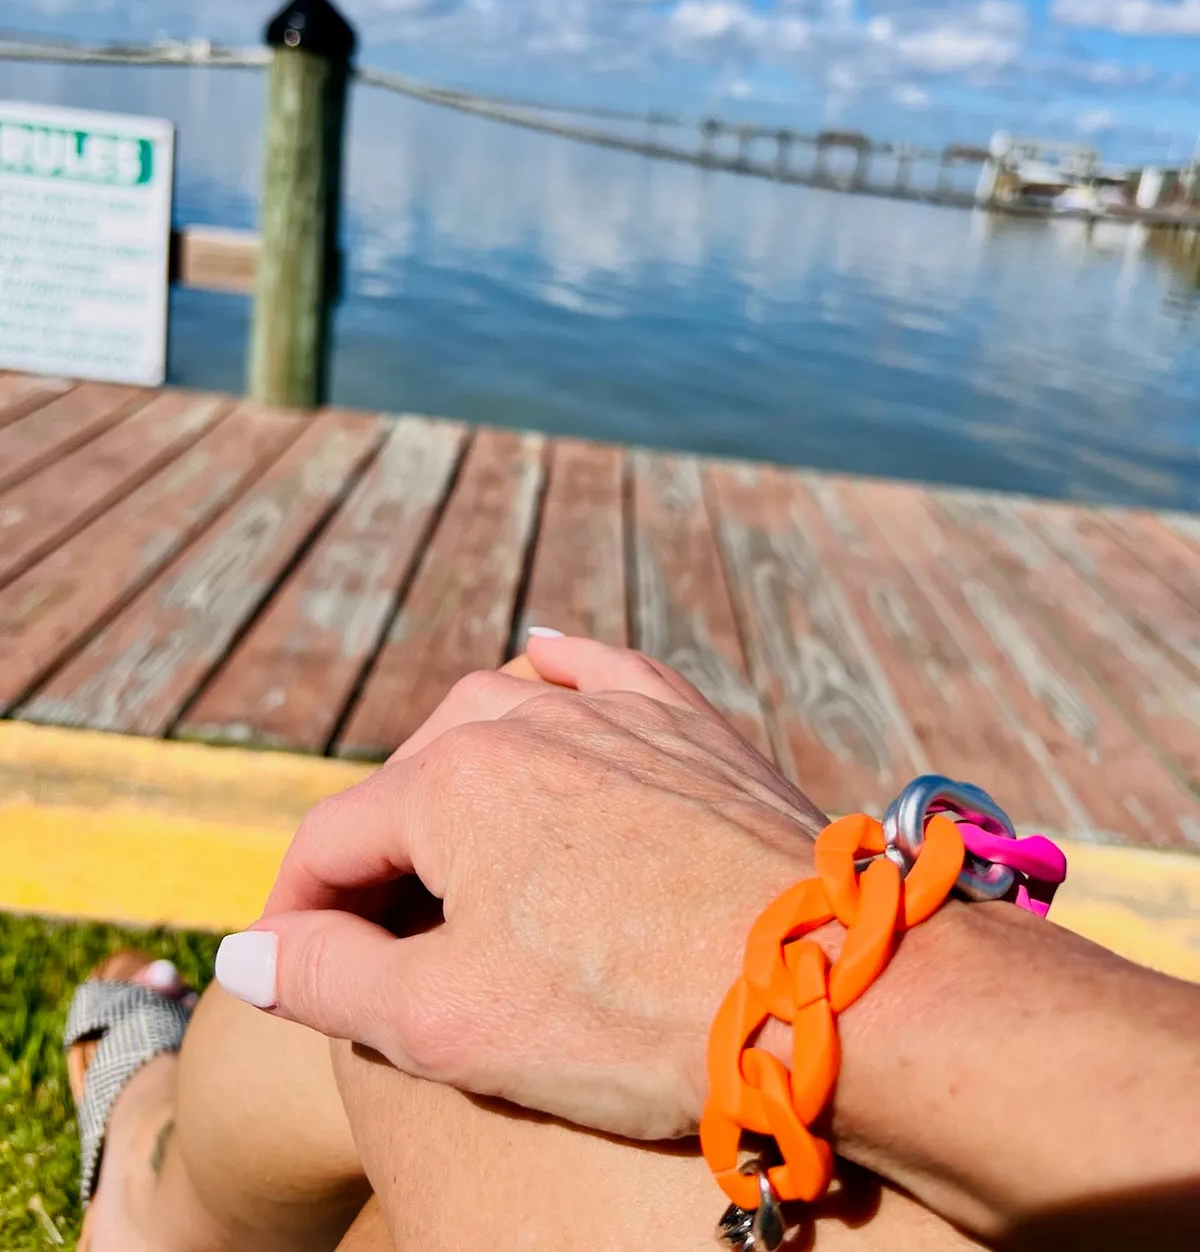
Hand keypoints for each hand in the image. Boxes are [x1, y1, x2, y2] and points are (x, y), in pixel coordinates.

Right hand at [217, 638, 825, 1139]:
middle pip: (411, 781)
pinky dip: (561, 673)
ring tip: (446, 848)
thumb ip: (329, 981)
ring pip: (500, 719)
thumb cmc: (630, 1013)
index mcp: (452, 781)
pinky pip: (604, 674)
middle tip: (383, 941)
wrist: (826, 986)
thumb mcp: (450, 1023)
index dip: (297, 917)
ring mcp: (618, 714)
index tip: (292, 976)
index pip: (332, 844)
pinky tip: (542, 660)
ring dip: (455, 780)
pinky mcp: (690, 726)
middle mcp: (526, 720)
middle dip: (380, 857)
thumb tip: (247, 955)